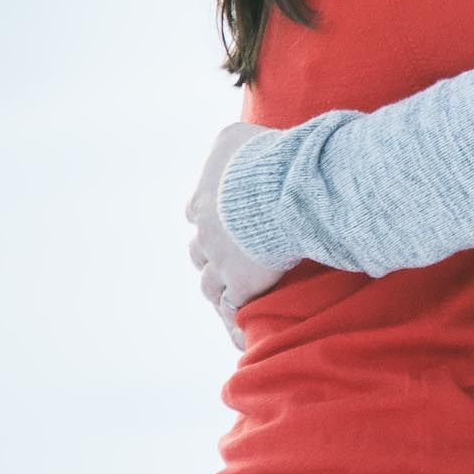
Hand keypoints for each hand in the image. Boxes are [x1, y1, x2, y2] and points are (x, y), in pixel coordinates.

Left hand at [187, 120, 288, 343]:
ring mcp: (221, 262)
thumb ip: (228, 144)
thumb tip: (235, 146)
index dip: (209, 217)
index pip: (195, 212)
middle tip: (228, 261)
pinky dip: (236, 323)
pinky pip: (235, 309)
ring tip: (230, 296)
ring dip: (218, 289)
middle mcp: (205, 232)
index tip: (223, 221)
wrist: (278, 190)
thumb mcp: (235, 137)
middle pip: (198, 252)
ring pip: (209, 285)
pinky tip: (242, 335)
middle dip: (210, 255)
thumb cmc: (263, 158)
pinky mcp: (243, 285)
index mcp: (202, 199)